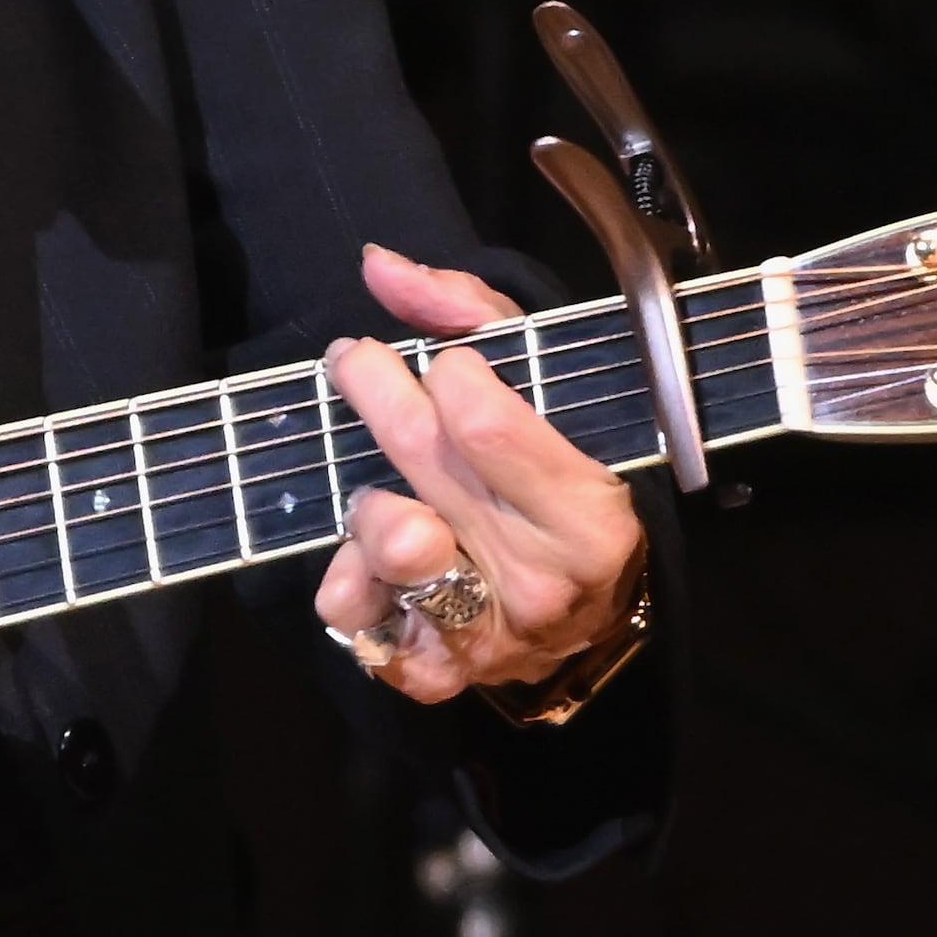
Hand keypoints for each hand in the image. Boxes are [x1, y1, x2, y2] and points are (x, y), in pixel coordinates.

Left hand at [305, 243, 650, 707]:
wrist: (582, 616)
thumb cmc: (559, 482)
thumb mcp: (546, 388)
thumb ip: (469, 317)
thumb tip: (379, 265)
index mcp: (589, 514)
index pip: (480, 420)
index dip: (445, 370)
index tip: (443, 361)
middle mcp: (541, 580)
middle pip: (422, 461)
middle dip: (377, 391)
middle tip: (359, 365)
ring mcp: (486, 632)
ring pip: (388, 543)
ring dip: (369, 501)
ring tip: (389, 489)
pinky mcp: (433, 671)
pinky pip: (360, 623)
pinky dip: (347, 585)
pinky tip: (367, 564)